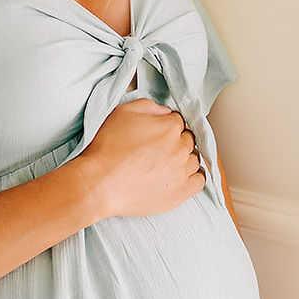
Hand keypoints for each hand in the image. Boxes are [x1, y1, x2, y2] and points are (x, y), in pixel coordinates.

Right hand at [78, 98, 205, 219]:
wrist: (100, 183)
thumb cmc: (107, 148)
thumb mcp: (123, 113)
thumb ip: (149, 106)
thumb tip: (164, 112)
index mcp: (169, 126)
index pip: (178, 121)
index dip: (166, 126)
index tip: (158, 134)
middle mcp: (180, 147)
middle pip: (188, 140)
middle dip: (176, 142)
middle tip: (159, 150)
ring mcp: (182, 171)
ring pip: (193, 159)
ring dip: (184, 159)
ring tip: (166, 164)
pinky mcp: (181, 192)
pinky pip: (199, 181)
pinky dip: (193, 177)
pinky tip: (181, 176)